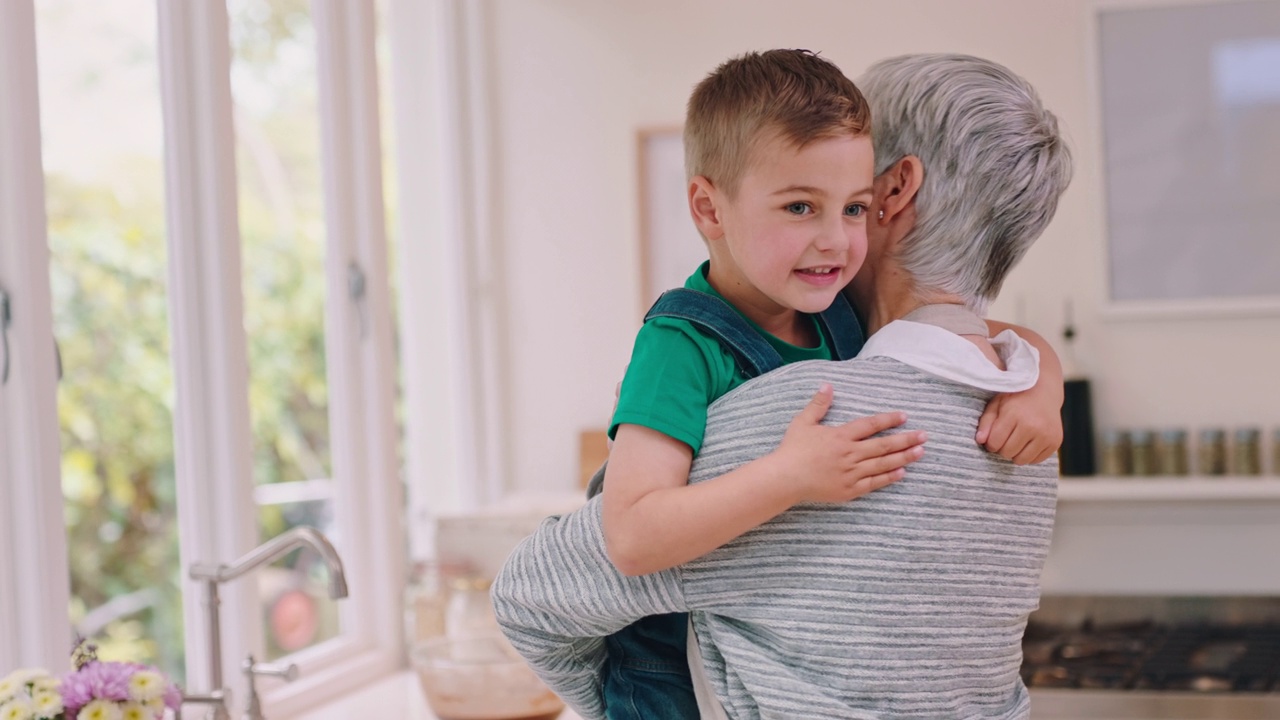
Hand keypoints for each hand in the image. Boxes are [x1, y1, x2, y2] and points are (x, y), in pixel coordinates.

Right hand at [774, 384, 925, 503]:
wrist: (785, 478)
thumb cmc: (792, 449)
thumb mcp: (803, 422)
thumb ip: (818, 404)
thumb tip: (828, 385)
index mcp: (840, 436)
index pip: (870, 425)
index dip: (888, 420)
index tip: (904, 416)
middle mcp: (850, 454)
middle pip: (883, 445)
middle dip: (906, 439)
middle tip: (924, 436)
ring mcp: (851, 473)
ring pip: (883, 464)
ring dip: (903, 457)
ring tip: (920, 452)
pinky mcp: (849, 489)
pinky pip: (874, 483)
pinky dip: (888, 478)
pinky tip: (901, 473)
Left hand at [976, 387, 1062, 464]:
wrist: (1044, 392)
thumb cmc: (1016, 398)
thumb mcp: (996, 404)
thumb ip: (986, 422)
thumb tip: (980, 441)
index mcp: (1014, 414)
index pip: (995, 442)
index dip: (990, 443)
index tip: (993, 438)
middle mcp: (1032, 426)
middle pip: (1007, 452)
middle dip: (1002, 448)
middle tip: (1005, 439)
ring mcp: (1046, 435)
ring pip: (1021, 460)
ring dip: (1015, 454)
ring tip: (1016, 441)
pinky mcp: (1055, 442)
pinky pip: (1035, 461)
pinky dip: (1029, 455)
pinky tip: (1028, 442)